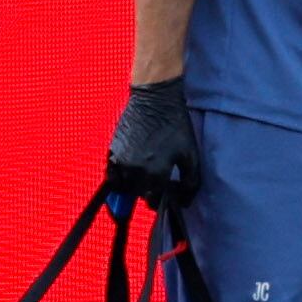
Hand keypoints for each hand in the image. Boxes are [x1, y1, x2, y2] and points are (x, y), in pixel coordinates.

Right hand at [107, 77, 201, 202]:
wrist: (155, 99)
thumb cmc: (175, 126)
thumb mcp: (191, 154)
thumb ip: (190, 182)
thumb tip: (185, 202)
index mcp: (156, 174)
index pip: (154, 201)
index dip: (161, 199)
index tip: (166, 193)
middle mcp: (135, 171)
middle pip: (138, 194)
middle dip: (148, 192)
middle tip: (156, 183)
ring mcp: (121, 161)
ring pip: (123, 186)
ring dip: (132, 186)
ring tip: (142, 177)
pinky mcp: (112, 150)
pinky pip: (110, 174)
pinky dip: (117, 178)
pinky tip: (126, 173)